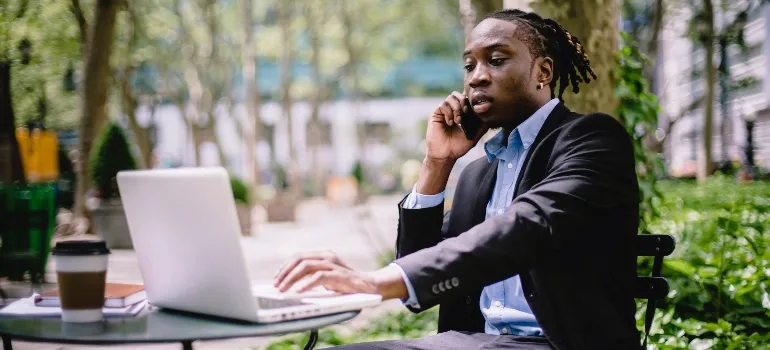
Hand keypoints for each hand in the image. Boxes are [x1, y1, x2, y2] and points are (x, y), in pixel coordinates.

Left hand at [272, 251, 408, 299]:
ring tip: (283, 289)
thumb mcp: (326, 276)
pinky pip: (318, 277)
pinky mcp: (338, 274)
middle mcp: (327, 255)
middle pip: (299, 259)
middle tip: (276, 285)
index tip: (277, 277)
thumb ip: (312, 275)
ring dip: (291, 278)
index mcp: (323, 254)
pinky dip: (306, 284)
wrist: (368, 286)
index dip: (285, 266)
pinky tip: (298, 292)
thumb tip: (291, 282)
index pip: (299, 256)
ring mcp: (333, 264)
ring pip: (305, 266)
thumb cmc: (345, 283)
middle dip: (284, 272)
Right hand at [425, 91, 487, 161]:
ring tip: (458, 121)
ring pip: (450, 97)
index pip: (465, 98)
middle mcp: (451, 110)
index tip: (474, 110)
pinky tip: (450, 123)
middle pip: (457, 94)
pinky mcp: (436, 114)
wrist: (446, 155)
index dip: (470, 100)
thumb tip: (490, 116)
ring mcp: (444, 112)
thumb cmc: (458, 146)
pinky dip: (448, 112)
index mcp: (461, 113)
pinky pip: (442, 105)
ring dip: (457, 107)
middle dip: (464, 101)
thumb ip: (482, 126)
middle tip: (466, 113)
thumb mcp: (474, 135)